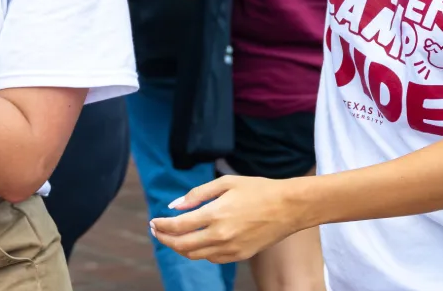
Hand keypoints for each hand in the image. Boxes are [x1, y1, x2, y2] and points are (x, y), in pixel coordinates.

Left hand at [151, 176, 313, 263]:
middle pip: (181, 245)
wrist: (289, 207)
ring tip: (173, 237)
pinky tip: (197, 241)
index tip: (153, 221)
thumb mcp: (226, 183)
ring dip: (180, 247)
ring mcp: (231, 249)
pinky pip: (212, 258)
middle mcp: (220, 235)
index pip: (177, 226)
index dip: (161, 225)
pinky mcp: (240, 256)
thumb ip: (197, 194)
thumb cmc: (258, 189)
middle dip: (164, 239)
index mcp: (215, 214)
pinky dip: (200, 252)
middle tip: (156, 231)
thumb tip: (174, 205)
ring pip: (195, 256)